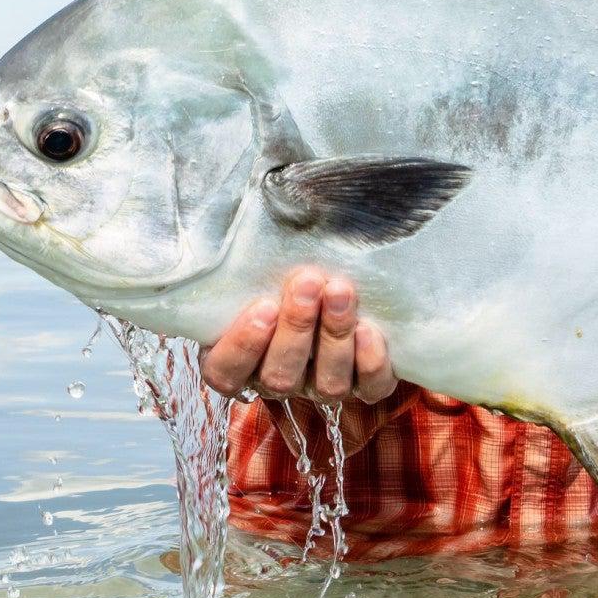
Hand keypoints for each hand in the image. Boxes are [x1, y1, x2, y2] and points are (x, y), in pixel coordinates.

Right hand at [197, 267, 397, 404]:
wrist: (328, 278)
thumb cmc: (276, 272)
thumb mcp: (250, 267)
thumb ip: (241, 261)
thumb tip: (246, 208)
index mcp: (237, 361)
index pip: (226, 372)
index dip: (243, 345)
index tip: (262, 305)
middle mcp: (277, 378)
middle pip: (280, 375)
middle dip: (296, 327)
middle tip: (306, 281)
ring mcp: (320, 384)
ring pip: (326, 383)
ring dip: (334, 336)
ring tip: (339, 291)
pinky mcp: (364, 386)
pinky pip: (370, 389)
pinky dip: (371, 363)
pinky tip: (369, 330)